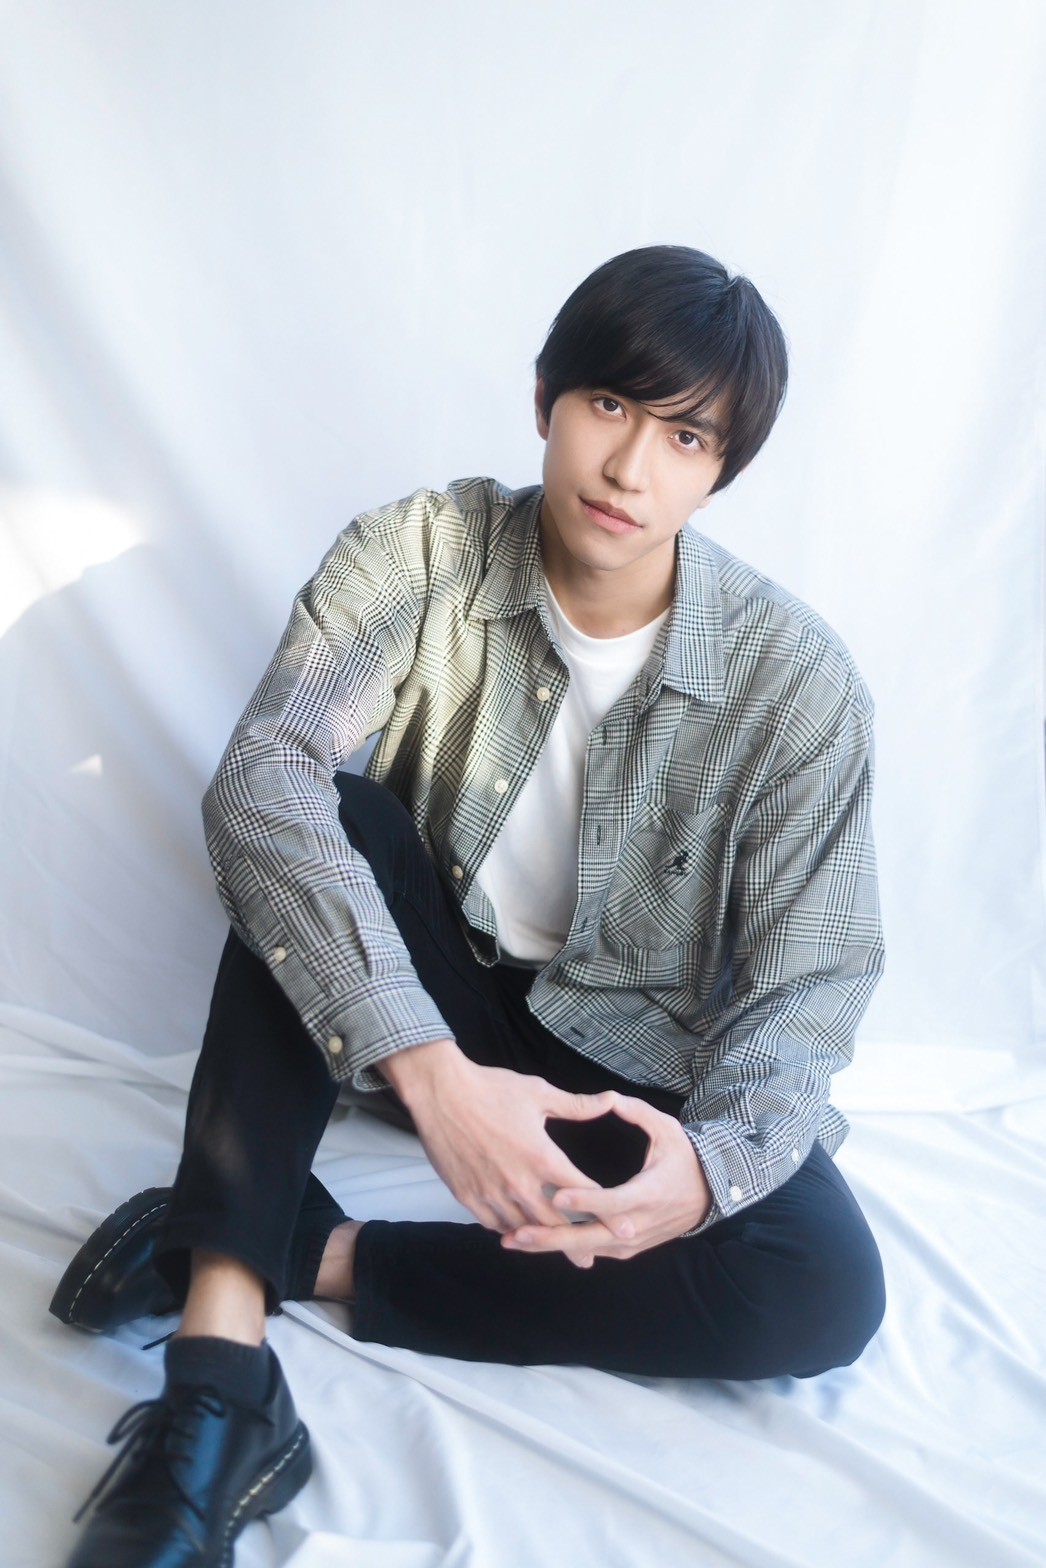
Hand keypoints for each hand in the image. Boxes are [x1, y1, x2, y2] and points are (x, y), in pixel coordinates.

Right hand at [381, 1038, 612, 1235]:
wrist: (441, 1092)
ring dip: (539, 1239)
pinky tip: (516, 1230)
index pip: (581, 1193)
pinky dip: (508, 1229)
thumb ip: (577, 1106)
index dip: (605, 1212)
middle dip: (574, 1244)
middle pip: (554, 1223)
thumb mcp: (540, 1093)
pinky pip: (493, 1223)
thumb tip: (611, 1100)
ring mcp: (492, 1193)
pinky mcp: (468, 1196)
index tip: (622, 1227)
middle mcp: (519, 1183)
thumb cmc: (491, 1088)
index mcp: (542, 1158)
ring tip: (553, 1249)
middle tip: (588, 1259)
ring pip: (523, 1228)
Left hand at [500, 1092, 710, 1266]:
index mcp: (648, 1194)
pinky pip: (591, 1251)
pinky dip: (562, 1248)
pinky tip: (533, 1242)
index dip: (584, 1200)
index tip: (556, 1195)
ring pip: (586, 1249)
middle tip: (518, 1234)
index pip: (612, 1203)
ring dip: (549, 1246)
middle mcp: (638, 1226)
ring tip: (513, 1240)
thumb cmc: (683, 1160)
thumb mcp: (667, 1131)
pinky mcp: (624, 1250)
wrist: (706, 1196)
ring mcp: (630, 1243)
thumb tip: (610, 1098)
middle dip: (552, 1237)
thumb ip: (638, 1113)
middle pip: (590, 1237)